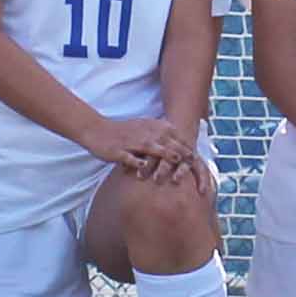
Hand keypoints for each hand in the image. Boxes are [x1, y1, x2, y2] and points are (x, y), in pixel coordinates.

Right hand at [83, 116, 197, 176]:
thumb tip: (178, 145)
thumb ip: (161, 134)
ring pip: (150, 148)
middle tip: (194, 163)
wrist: (97, 130)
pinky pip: (129, 156)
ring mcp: (131, 141)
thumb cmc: (122, 132)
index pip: (174, 136)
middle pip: (166, 141)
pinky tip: (144, 168)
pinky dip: (137, 162)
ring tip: (175, 162)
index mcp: (151, 127)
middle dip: (181, 152)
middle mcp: (143, 133)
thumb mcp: (144, 128)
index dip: (186, 147)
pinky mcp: (119, 150)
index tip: (198, 159)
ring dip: (164, 154)